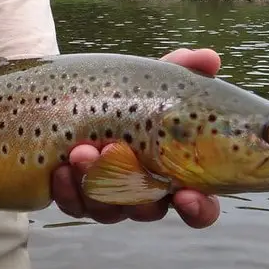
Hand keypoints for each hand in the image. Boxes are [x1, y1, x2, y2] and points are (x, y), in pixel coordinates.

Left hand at [51, 48, 221, 227]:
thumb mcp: (151, 81)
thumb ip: (182, 70)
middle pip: (147, 210)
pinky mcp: (78, 199)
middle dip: (133, 189)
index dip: (198, 209)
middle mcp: (145, 193)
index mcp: (175, 173)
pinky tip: (59, 170)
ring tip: (81, 152)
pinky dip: (67, 190)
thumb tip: (210, 58)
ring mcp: (111, 199)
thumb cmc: (126, 94)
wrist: (70, 98)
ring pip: (108, 211)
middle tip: (114, 153)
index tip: (186, 195)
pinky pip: (75, 206)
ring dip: (95, 182)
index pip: (199, 208)